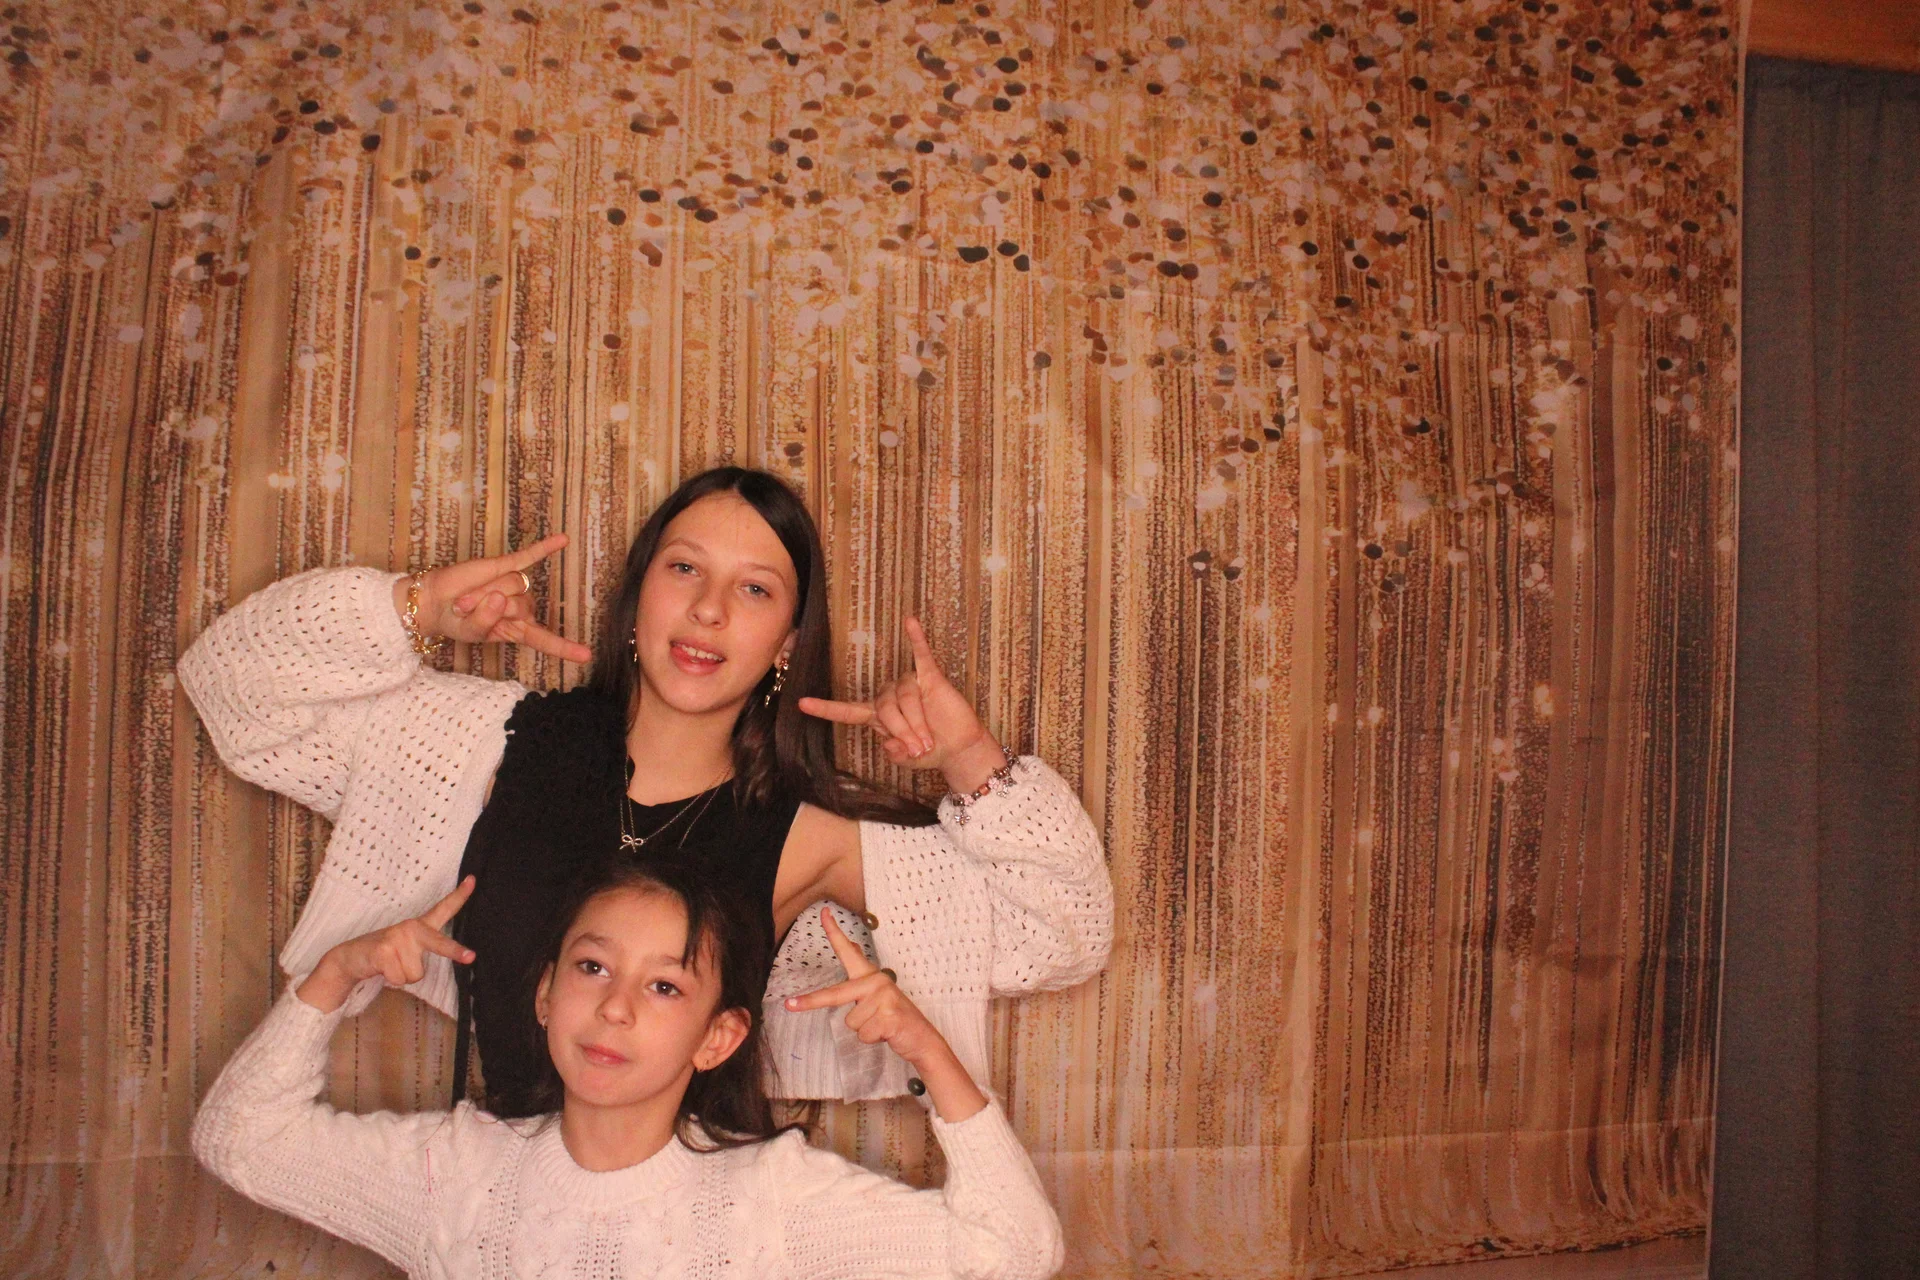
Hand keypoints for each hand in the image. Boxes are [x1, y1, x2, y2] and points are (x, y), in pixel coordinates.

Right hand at [296, 877, 476, 1013]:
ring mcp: (397, 938)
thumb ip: (423, 951)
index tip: (473, 880)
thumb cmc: (384, 955)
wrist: (348, 959)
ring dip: (402, 977)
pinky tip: (380, 968)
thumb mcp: (406, 949)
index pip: (443, 908)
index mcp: (419, 926)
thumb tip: (443, 960)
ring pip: (415, 974)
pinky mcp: (384, 950)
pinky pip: (399, 979)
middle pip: (439, 943)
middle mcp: (411, 928)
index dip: (460, 895)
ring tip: (389, 966)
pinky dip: (391, 980)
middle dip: (454, 951)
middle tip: (471, 956)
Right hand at [392, 534, 591, 663]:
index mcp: (517, 630)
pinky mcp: (505, 565)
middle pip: (521, 606)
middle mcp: (520, 608)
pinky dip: (544, 548)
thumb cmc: (456, 622)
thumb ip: (486, 621)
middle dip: (489, 608)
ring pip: (513, 586)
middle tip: (465, 610)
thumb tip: (500, 597)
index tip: (587, 656)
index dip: (565, 648)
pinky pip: (528, 556)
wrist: (435, 602)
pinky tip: (562, 540)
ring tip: (466, 598)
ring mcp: (515, 586)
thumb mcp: (471, 633)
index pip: (545, 640)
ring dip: (483, 593)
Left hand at [782, 909, 986, 1122]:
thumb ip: (859, 973)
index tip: (823, 913)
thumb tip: (849, 944)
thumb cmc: (892, 1017)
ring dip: (864, 1030)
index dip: (834, 931)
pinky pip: (863, 1034)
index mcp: (870, 976)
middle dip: (810, 1002)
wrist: (921, 1038)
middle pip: (835, 994)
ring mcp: (884, 998)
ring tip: (880, 1025)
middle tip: (788, 1005)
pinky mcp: (889, 1016)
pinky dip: (873, 1039)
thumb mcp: (876, 992)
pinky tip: (887, 1033)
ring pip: (851, 1022)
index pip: (849, 950)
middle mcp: (876, 981)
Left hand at [796, 617, 992, 774]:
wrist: (960, 748)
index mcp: (878, 717)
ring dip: (916, 721)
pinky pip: (921, 655)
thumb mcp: (908, 760)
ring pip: (904, 698)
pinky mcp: (930, 677)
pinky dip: (916, 639)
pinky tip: (910, 622)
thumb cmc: (931, 752)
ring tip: (928, 740)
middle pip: (883, 707)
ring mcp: (909, 685)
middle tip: (919, 748)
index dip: (826, 708)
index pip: (847, 711)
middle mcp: (889, 698)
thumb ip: (895, 754)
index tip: (802, 703)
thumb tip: (890, 741)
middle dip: (902, 729)